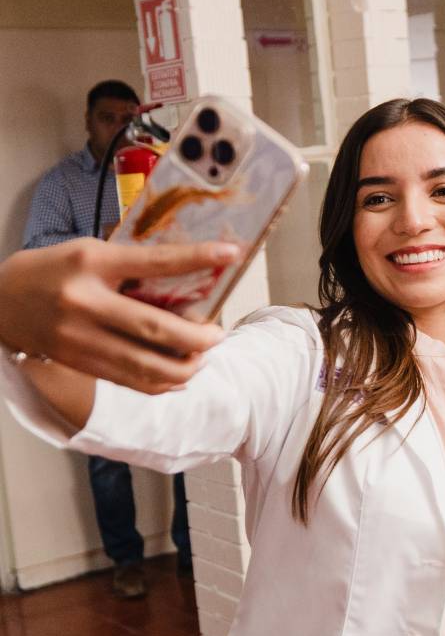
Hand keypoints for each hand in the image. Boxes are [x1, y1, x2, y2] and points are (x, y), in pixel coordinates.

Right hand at [0, 238, 238, 392]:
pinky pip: (131, 381)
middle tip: (217, 335)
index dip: (196, 258)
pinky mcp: (81, 364)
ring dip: (185, 366)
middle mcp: (86, 303)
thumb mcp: (89, 253)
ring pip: (146, 365)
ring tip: (202, 356)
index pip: (154, 262)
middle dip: (197, 337)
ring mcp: (81, 339)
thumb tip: (188, 278)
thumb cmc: (52, 271)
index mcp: (92, 264)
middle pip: (155, 328)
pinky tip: (179, 374)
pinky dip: (162, 382)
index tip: (231, 254)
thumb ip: (131, 265)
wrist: (0, 303)